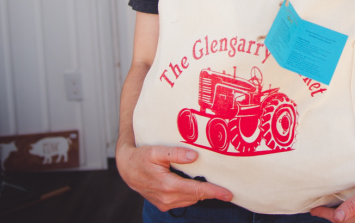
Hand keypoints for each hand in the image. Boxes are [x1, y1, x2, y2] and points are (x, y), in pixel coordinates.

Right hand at [115, 143, 232, 211]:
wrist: (126, 168)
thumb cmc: (141, 157)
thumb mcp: (156, 151)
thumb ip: (176, 153)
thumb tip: (195, 156)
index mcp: (168, 185)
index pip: (197, 191)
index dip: (214, 192)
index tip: (229, 194)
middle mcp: (167, 198)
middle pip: (196, 196)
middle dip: (210, 191)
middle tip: (223, 184)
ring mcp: (164, 203)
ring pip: (190, 200)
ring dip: (199, 193)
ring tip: (208, 183)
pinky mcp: (162, 204)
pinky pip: (182, 201)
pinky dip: (189, 195)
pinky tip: (192, 184)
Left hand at [309, 159, 354, 222]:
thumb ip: (353, 204)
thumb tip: (338, 218)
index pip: (339, 220)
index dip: (325, 214)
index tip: (314, 210)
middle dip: (332, 217)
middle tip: (320, 210)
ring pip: (354, 222)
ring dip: (342, 217)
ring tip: (331, 210)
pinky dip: (352, 216)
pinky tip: (349, 210)